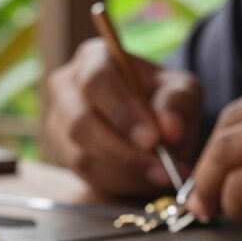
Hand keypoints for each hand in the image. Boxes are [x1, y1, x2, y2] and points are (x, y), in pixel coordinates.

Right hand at [44, 38, 202, 197]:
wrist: (154, 126)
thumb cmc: (164, 100)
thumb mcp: (182, 92)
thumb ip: (177, 104)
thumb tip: (169, 128)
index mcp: (94, 58)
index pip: (98, 81)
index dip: (123, 111)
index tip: (153, 139)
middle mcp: (66, 88)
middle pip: (81, 122)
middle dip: (123, 150)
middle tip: (163, 168)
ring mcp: (59, 122)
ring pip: (81, 154)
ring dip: (126, 171)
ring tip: (164, 176)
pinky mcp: (63, 153)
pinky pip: (86, 174)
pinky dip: (120, 181)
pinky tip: (147, 180)